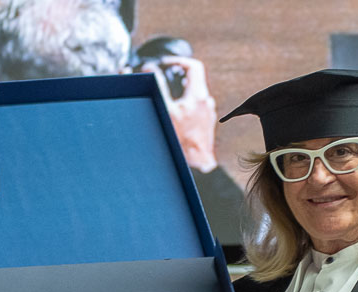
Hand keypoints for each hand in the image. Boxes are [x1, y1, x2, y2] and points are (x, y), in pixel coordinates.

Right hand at [143, 55, 218, 171]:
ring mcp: (208, 113)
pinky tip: (175, 117)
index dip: (178, 61)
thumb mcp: (165, 110)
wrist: (197, 164)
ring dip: (180, 93)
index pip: (193, 66)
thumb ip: (158, 86)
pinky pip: (195, 108)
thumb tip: (149, 69)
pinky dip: (184, 106)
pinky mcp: (206, 124)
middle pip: (192, 80)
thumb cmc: (182, 140)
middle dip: (175, 78)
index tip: (165, 64)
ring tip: (167, 100)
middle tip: (162, 80)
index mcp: (198, 95)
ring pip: (193, 95)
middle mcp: (206, 102)